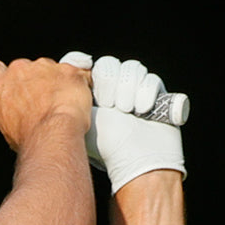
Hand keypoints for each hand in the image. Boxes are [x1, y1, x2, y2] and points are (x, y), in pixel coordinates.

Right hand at [0, 54, 92, 152]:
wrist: (54, 135)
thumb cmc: (31, 137)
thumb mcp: (8, 128)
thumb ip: (10, 109)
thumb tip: (17, 116)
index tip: (2, 76)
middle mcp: (19, 71)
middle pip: (24, 69)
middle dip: (34, 81)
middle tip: (42, 103)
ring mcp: (44, 67)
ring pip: (50, 70)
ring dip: (57, 83)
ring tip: (60, 107)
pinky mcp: (68, 69)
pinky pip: (75, 73)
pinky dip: (77, 85)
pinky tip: (75, 103)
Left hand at [59, 52, 185, 192]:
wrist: (137, 159)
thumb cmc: (107, 145)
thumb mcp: (83, 117)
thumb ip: (74, 94)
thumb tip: (68, 68)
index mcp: (96, 95)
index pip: (96, 68)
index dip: (99, 75)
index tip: (100, 93)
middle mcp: (115, 90)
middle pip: (112, 65)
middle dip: (112, 84)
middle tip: (113, 107)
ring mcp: (136, 91)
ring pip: (133, 69)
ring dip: (129, 89)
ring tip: (128, 111)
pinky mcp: (156, 94)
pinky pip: (151, 79)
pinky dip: (146, 93)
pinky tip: (142, 110)